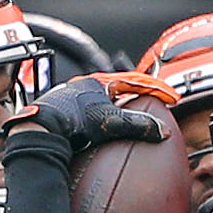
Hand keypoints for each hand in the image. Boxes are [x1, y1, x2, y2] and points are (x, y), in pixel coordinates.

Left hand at [7, 76, 165, 159]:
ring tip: (132, 116)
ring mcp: (75, 99)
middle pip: (119, 88)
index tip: (170, 97)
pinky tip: (106, 132)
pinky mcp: (66, 114)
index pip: (135, 81)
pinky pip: (92, 113)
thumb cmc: (72, 119)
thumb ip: (138, 125)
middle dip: (137, 93)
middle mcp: (86, 87)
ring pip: (104, 100)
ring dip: (120, 106)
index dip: (155, 89)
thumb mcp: (111, 121)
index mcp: (100, 82)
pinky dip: (104, 119)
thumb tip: (162, 132)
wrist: (42, 128)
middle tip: (153, 100)